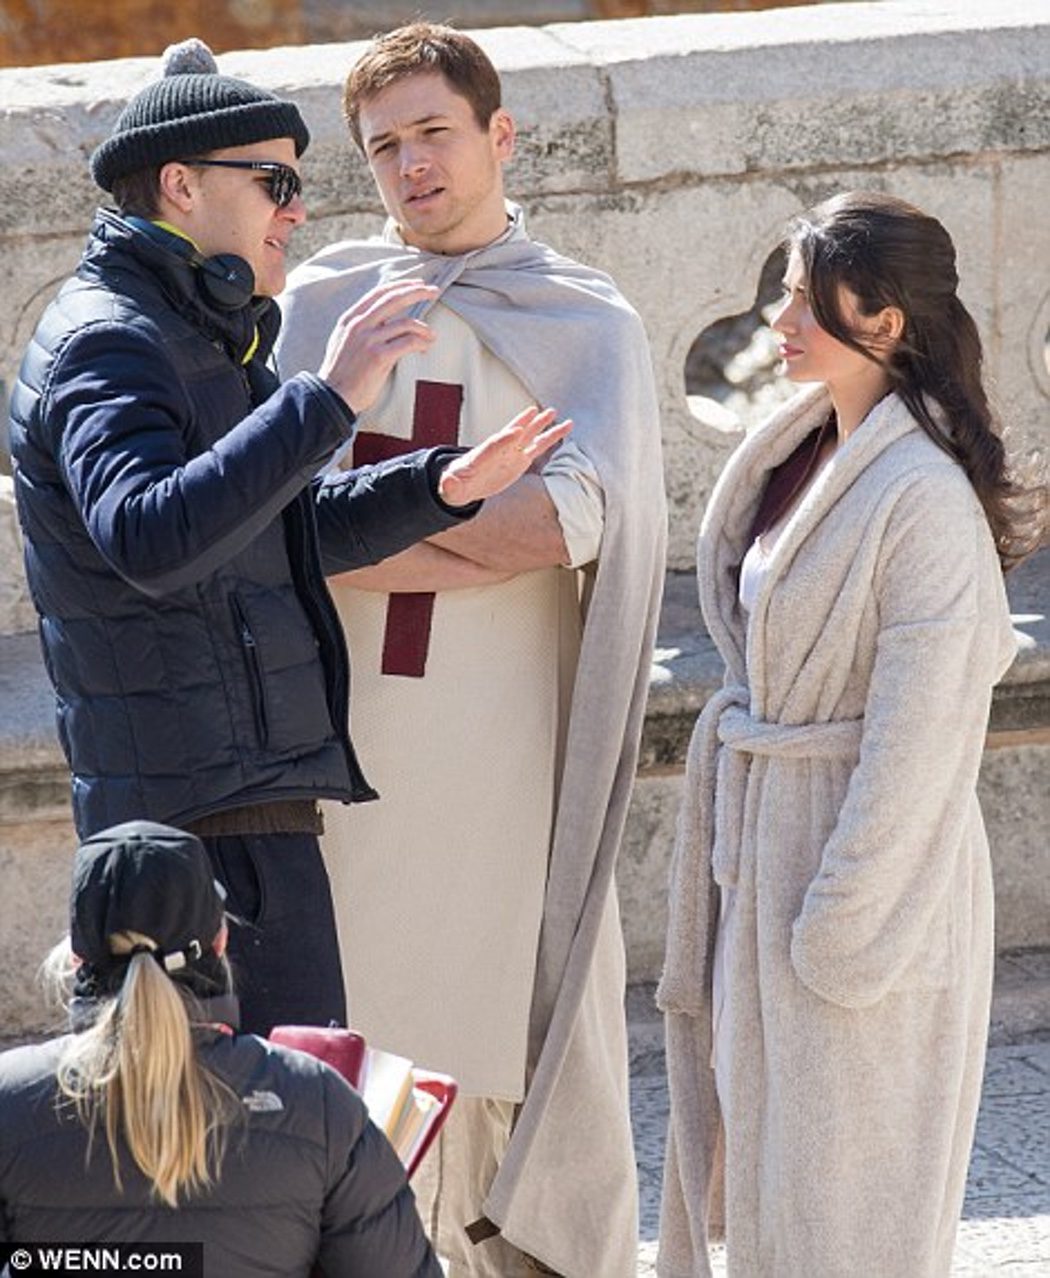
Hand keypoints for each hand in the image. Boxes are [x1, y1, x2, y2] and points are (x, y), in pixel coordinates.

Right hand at [318, 280, 437, 413]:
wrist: (332, 396)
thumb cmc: (341, 373)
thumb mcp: (344, 341)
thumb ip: (361, 327)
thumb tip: (384, 320)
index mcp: (351, 318)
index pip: (379, 293)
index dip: (401, 285)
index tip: (418, 284)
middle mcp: (359, 325)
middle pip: (395, 299)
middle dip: (418, 292)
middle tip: (435, 290)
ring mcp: (369, 340)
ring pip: (406, 323)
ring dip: (424, 329)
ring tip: (432, 337)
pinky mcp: (379, 357)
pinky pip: (408, 342)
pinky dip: (421, 343)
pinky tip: (425, 348)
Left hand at [437, 406, 572, 508]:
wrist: (465, 484)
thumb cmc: (456, 485)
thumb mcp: (451, 488)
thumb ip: (450, 486)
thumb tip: (448, 483)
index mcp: (482, 456)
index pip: (494, 445)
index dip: (505, 438)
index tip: (517, 430)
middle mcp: (498, 450)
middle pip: (512, 433)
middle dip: (523, 423)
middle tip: (535, 412)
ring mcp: (511, 453)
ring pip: (529, 436)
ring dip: (541, 425)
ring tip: (554, 412)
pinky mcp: (520, 460)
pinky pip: (538, 448)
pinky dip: (550, 439)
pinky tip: (563, 429)